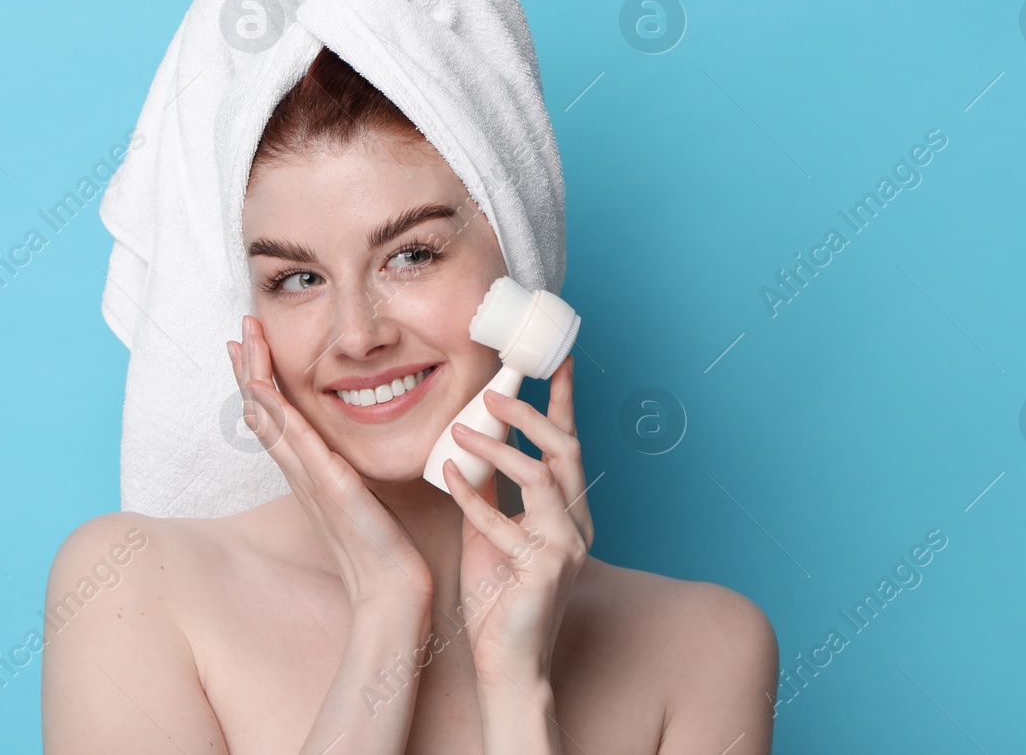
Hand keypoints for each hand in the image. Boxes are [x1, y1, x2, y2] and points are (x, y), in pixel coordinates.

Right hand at [228, 315, 431, 612]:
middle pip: (263, 412)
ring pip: (271, 421)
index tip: (250, 345)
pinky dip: (278, 416)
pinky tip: (262, 391)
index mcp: (309, 473)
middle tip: (238, 330)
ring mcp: (311, 480)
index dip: (260, 380)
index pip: (277, 417)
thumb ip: (353, 473)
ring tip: (242, 343)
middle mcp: (302, 474)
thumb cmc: (383, 548)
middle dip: (249, 368)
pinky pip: (298, 446)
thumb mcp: (364, 498)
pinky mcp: (330, 488)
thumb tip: (354, 452)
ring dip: (255, 378)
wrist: (390, 590)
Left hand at [442, 355, 592, 683]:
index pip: (568, 446)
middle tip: (494, 390)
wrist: (509, 663)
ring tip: (461, 429)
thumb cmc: (500, 599)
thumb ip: (492, 491)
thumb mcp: (492, 532)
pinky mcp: (542, 570)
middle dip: (532, 413)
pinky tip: (448, 474)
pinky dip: (474, 496)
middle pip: (565, 451)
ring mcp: (564, 547)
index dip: (563, 402)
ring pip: (542, 477)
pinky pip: (504, 523)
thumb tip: (475, 445)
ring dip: (500, 448)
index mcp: (570, 513)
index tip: (557, 361)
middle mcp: (576, 525)